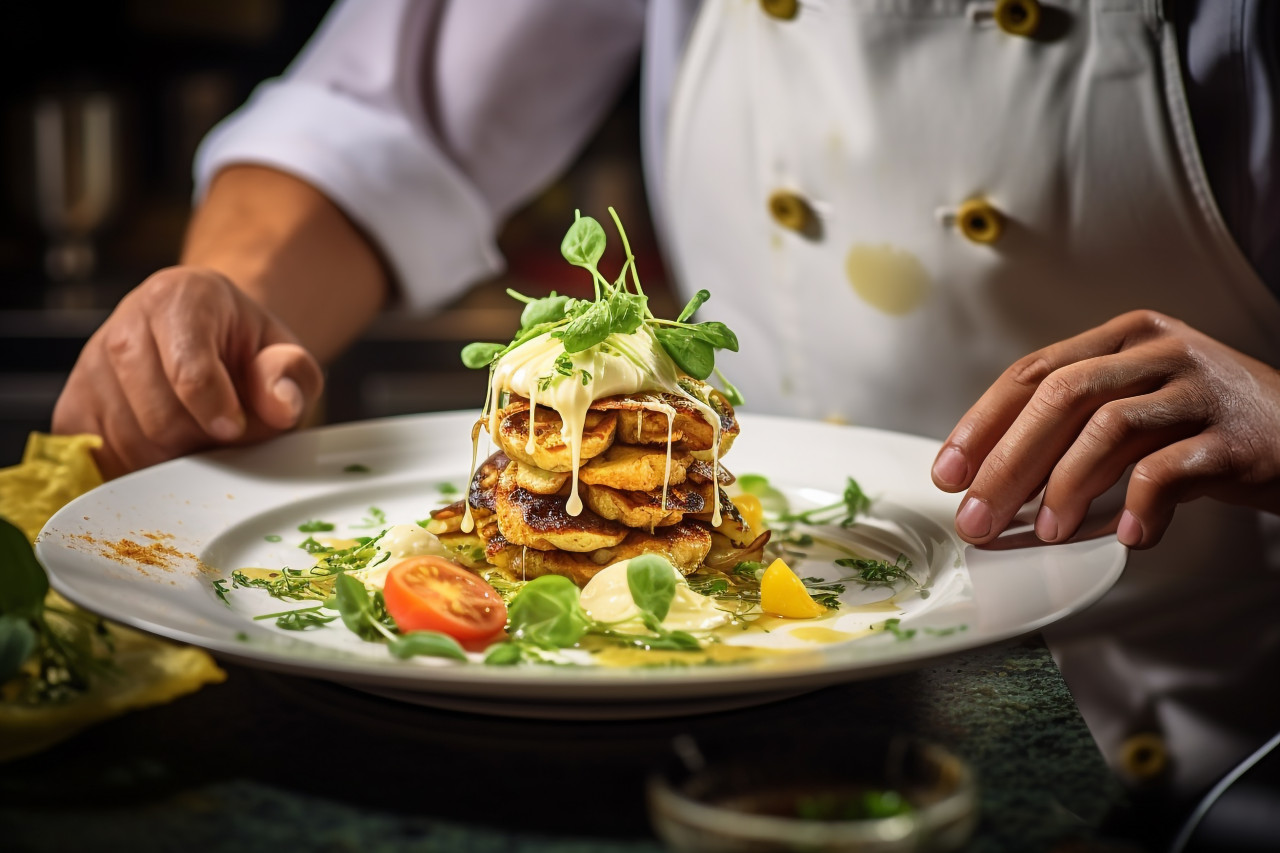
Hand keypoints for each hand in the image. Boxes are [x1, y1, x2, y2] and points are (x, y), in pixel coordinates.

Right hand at [52, 267, 324, 478]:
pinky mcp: (72, 406)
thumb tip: (280, 405)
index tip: (233, 428)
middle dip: (200, 442)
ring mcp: (90, 366)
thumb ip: (292, 375)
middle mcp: (126, 325)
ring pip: (129, 444)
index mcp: (182, 298)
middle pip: (158, 418)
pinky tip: (165, 451)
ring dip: (172, 460)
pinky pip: (100, 459)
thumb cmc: (246, 351)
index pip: (189, 371)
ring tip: (197, 437)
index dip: (217, 411)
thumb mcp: (284, 355)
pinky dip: (138, 469)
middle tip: (222, 435)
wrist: (209, 342)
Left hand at [930, 310, 1279, 548]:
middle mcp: (1157, 351)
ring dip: (1066, 487)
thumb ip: (1073, 433)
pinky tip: (1128, 536)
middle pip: (1061, 397)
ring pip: (1109, 428)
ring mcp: (1199, 388)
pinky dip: (1140, 505)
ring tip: (1048, 532)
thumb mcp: (1138, 409)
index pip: (1032, 373)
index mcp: (1121, 339)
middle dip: (1007, 463)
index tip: (948, 473)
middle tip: (978, 516)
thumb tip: (995, 489)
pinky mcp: (1236, 436)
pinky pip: (1171, 469)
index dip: (982, 425)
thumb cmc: (1207, 427)